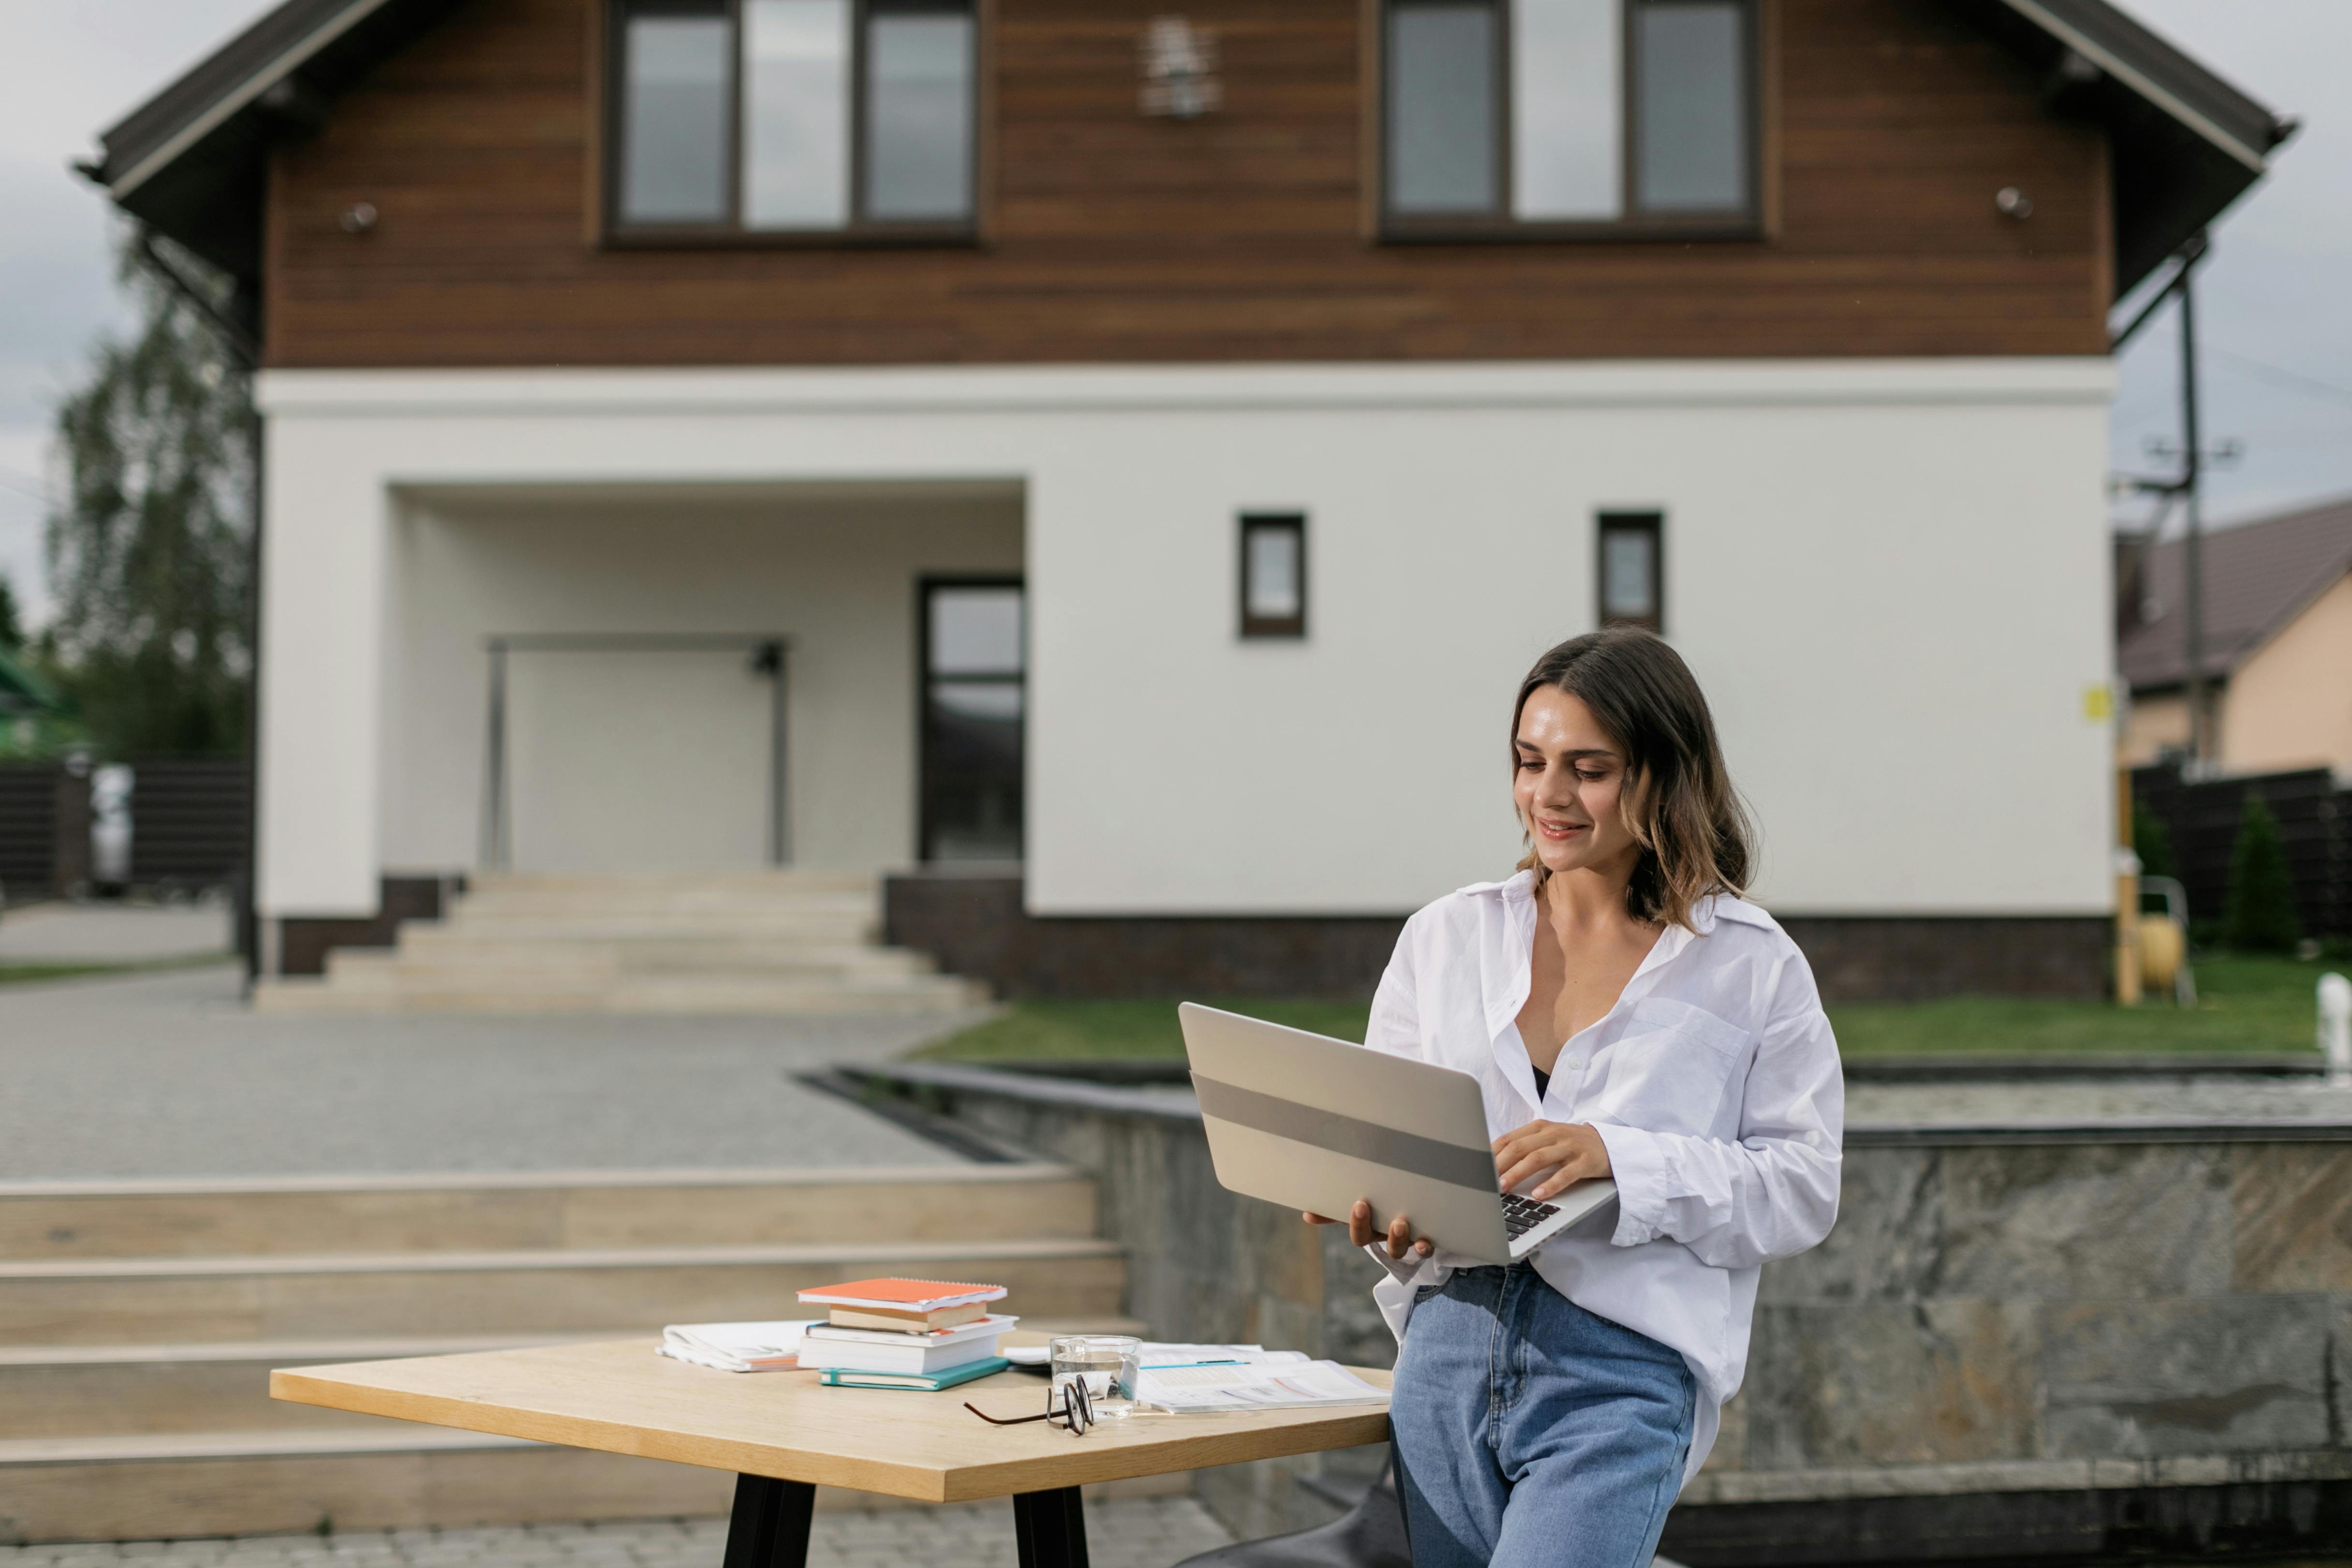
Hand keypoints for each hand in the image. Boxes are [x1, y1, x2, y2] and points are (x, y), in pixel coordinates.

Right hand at [1302, 1198, 1433, 1261]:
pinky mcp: (1425, 1242)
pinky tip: (1423, 1242)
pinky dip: (1423, 1248)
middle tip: (1360, 1205)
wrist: (1425, 1217)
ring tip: (1399, 1223)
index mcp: (1367, 1226)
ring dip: (1396, 1238)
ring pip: (1396, 1249)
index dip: (1350, 1221)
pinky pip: (1424, 1250)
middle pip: (1368, 1240)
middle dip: (1362, 1225)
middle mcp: (1382, 1236)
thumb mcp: (1366, 1207)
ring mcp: (1403, 1241)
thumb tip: (1307, 1214)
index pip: (1352, 1229)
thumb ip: (1338, 1209)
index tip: (1349, 1205)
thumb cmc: (1387, 1208)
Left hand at [1492, 1120, 1611, 1200]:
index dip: (1491, 1153)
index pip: (1509, 1138)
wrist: (1608, 1143)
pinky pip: (1565, 1174)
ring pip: (1538, 1159)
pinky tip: (1538, 1194)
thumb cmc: (1570, 1144)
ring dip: (1518, 1173)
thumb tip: (1493, 1163)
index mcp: (1539, 1128)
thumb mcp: (1547, 1139)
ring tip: (1504, 1187)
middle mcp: (1553, 1134)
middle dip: (1500, 1164)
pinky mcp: (1585, 1162)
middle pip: (1520, 1148)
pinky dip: (1550, 1185)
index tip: (1476, 1167)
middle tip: (1485, 1180)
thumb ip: (1524, 1147)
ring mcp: (1569, 1147)